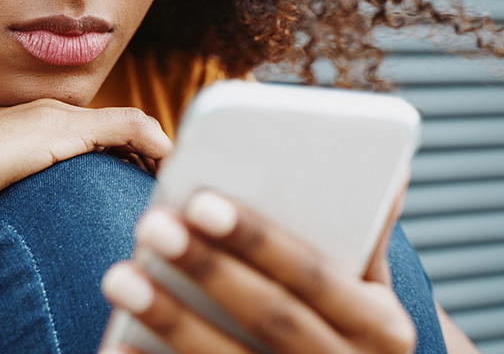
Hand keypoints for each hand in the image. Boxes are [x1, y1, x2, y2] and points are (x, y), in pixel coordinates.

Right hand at [0, 98, 172, 228]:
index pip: (94, 138)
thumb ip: (8, 207)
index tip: (149, 187)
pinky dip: (153, 143)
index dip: (128, 159)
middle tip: (181, 186)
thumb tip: (21, 247)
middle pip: (120, 129)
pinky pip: (126, 128)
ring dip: (158, 153)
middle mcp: (46, 116)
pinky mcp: (57, 130)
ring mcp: (52, 119)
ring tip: (184, 183)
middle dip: (153, 156)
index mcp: (29, 132)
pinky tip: (169, 167)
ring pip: (129, 126)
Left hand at [101, 188, 414, 353]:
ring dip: (170, 320)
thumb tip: (384, 168)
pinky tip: (119, 343)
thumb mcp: (375, 299)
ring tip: (120, 276)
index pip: (315, 277)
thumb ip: (364, 239)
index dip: (260, 240)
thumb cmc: (353, 338)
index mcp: (382, 330)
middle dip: (207, 270)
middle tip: (151, 225)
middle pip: (270, 318)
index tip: (202, 202)